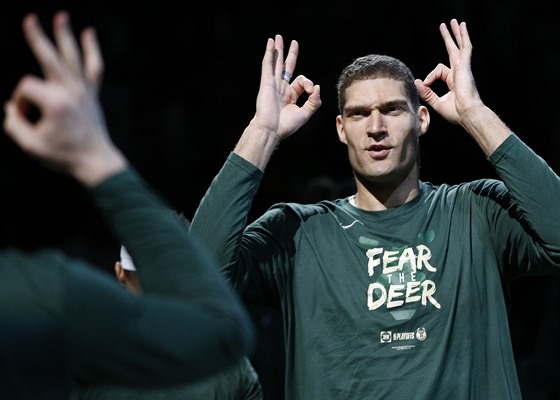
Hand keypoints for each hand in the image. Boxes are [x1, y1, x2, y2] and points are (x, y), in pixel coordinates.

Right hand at [3, 11, 125, 185]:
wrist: (96, 163)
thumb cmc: (64, 156)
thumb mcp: (31, 146)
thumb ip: (13, 125)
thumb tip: (8, 108)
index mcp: (55, 104)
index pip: (26, 88)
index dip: (19, 102)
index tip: (24, 117)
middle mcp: (70, 93)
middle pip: (50, 59)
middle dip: (37, 38)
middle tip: (29, 19)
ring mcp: (84, 92)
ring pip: (73, 58)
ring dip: (66, 36)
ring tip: (61, 16)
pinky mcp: (92, 95)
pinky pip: (94, 69)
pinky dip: (93, 51)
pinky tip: (89, 34)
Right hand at [252, 34, 321, 140]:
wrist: (271, 130)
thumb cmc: (285, 126)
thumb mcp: (305, 114)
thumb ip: (314, 101)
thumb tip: (317, 87)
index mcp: (290, 95)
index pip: (302, 81)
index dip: (309, 83)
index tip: (312, 92)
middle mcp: (281, 88)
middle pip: (287, 67)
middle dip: (290, 54)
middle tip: (293, 42)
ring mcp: (273, 84)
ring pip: (276, 63)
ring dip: (277, 50)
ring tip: (278, 37)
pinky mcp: (266, 82)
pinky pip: (268, 65)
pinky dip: (269, 53)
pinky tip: (270, 43)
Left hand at [414, 19, 482, 125]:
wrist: (467, 114)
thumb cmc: (455, 112)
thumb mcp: (436, 102)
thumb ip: (426, 92)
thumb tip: (416, 82)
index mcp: (454, 81)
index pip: (440, 71)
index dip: (430, 77)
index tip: (424, 84)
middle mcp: (459, 72)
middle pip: (453, 51)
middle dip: (449, 39)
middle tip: (445, 26)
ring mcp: (463, 68)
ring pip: (460, 46)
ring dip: (456, 33)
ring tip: (453, 22)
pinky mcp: (465, 66)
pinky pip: (465, 47)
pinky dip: (463, 37)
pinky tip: (461, 27)